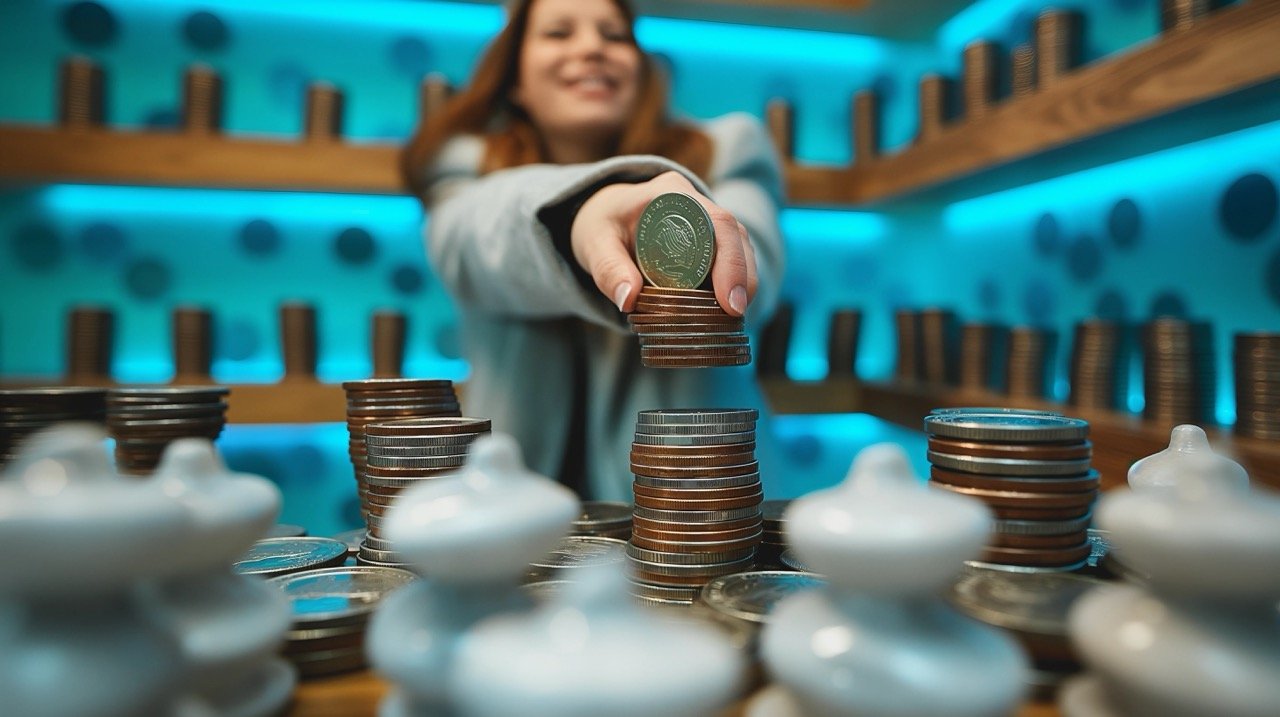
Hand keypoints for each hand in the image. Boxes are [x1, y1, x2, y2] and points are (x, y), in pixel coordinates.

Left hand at [569, 171, 757, 316]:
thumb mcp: (594, 243)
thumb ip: (608, 269)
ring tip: (734, 317)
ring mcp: (707, 221)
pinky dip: (732, 285)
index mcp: (672, 193)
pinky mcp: (709, 241)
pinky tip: (726, 311)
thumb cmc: (601, 225)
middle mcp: (697, 202)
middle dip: (742, 276)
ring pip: (740, 248)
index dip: (730, 261)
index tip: (729, 300)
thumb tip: (628, 301)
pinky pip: (731, 260)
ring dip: (742, 282)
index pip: (716, 221)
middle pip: (735, 236)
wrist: (604, 217)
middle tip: (736, 314)